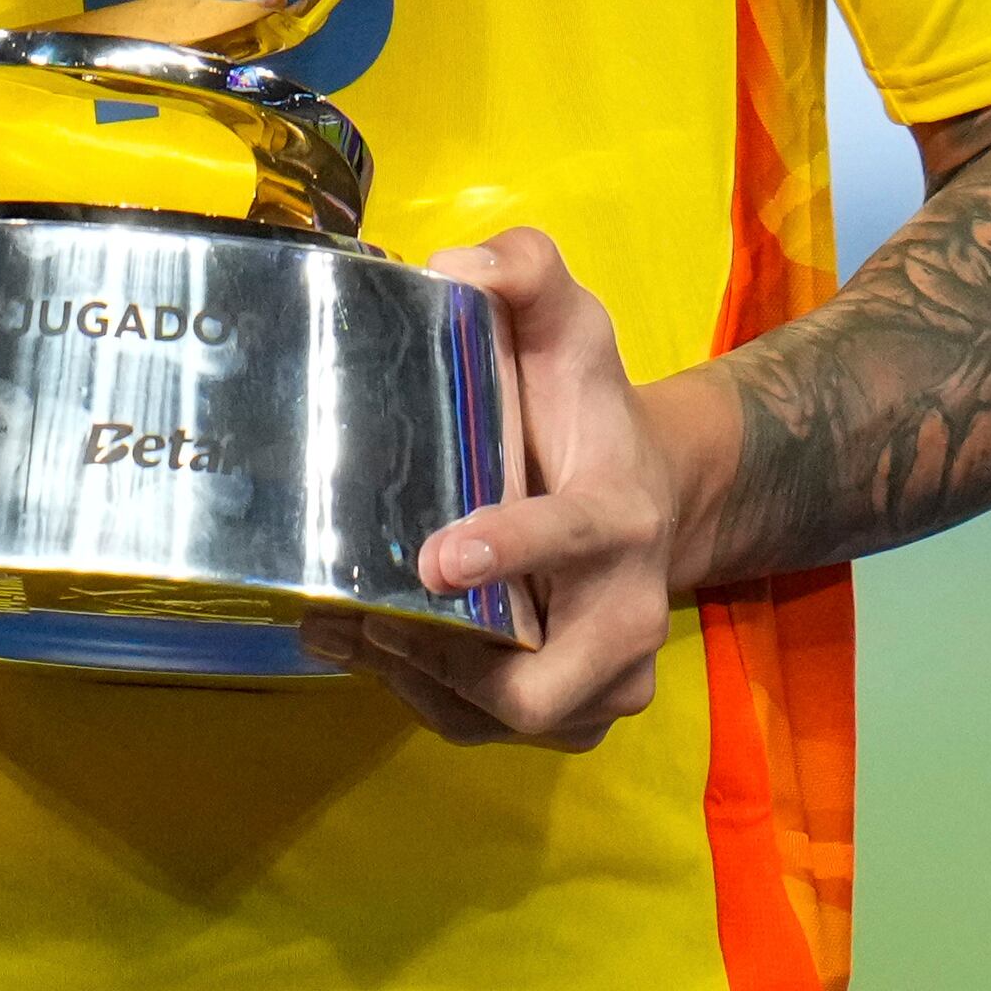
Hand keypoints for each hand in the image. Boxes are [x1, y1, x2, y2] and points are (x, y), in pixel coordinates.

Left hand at [300, 225, 681, 748]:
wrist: (651, 492)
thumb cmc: (590, 406)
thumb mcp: (570, 322)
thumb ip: (525, 271)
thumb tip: (453, 266)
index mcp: (623, 514)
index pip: (575, 539)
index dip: (510, 551)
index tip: (434, 557)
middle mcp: (625, 615)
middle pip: (538, 687)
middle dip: (449, 666)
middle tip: (368, 616)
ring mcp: (603, 680)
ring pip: (500, 717)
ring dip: (413, 682)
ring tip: (338, 625)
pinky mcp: (570, 713)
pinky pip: (482, 725)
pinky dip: (416, 694)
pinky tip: (356, 643)